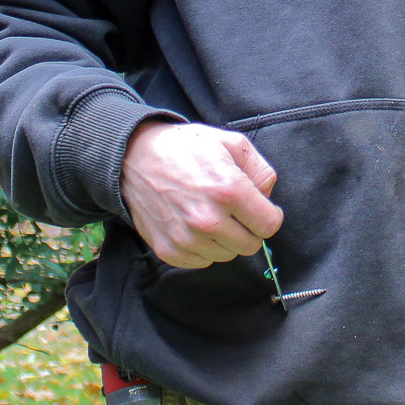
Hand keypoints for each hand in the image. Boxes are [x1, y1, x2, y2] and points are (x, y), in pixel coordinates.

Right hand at [120, 120, 282, 269]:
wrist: (135, 158)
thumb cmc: (185, 148)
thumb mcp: (230, 142)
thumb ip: (260, 169)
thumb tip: (268, 196)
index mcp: (229, 190)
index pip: (269, 225)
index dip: (268, 215)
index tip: (259, 207)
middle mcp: (208, 219)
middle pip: (250, 245)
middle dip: (248, 229)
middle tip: (233, 210)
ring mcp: (186, 238)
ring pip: (227, 255)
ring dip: (224, 239)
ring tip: (209, 213)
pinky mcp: (169, 250)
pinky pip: (202, 261)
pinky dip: (203, 247)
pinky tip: (193, 223)